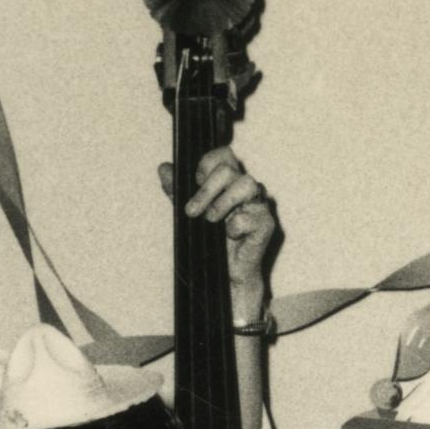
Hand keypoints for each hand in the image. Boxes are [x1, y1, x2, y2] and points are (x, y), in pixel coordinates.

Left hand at [156, 147, 279, 298]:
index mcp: (229, 181)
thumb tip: (164, 168)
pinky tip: (230, 236)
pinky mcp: (266, 224)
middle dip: (206, 190)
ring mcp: (258, 205)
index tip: (194, 182)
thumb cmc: (212, 240)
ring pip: (247, 184)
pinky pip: (250, 217)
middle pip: (229, 169)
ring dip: (222, 203)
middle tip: (192, 211)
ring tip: (211, 221)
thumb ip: (178, 190)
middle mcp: (245, 188)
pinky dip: (234, 227)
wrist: (225, 274)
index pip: (223, 154)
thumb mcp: (189, 212)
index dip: (207, 163)